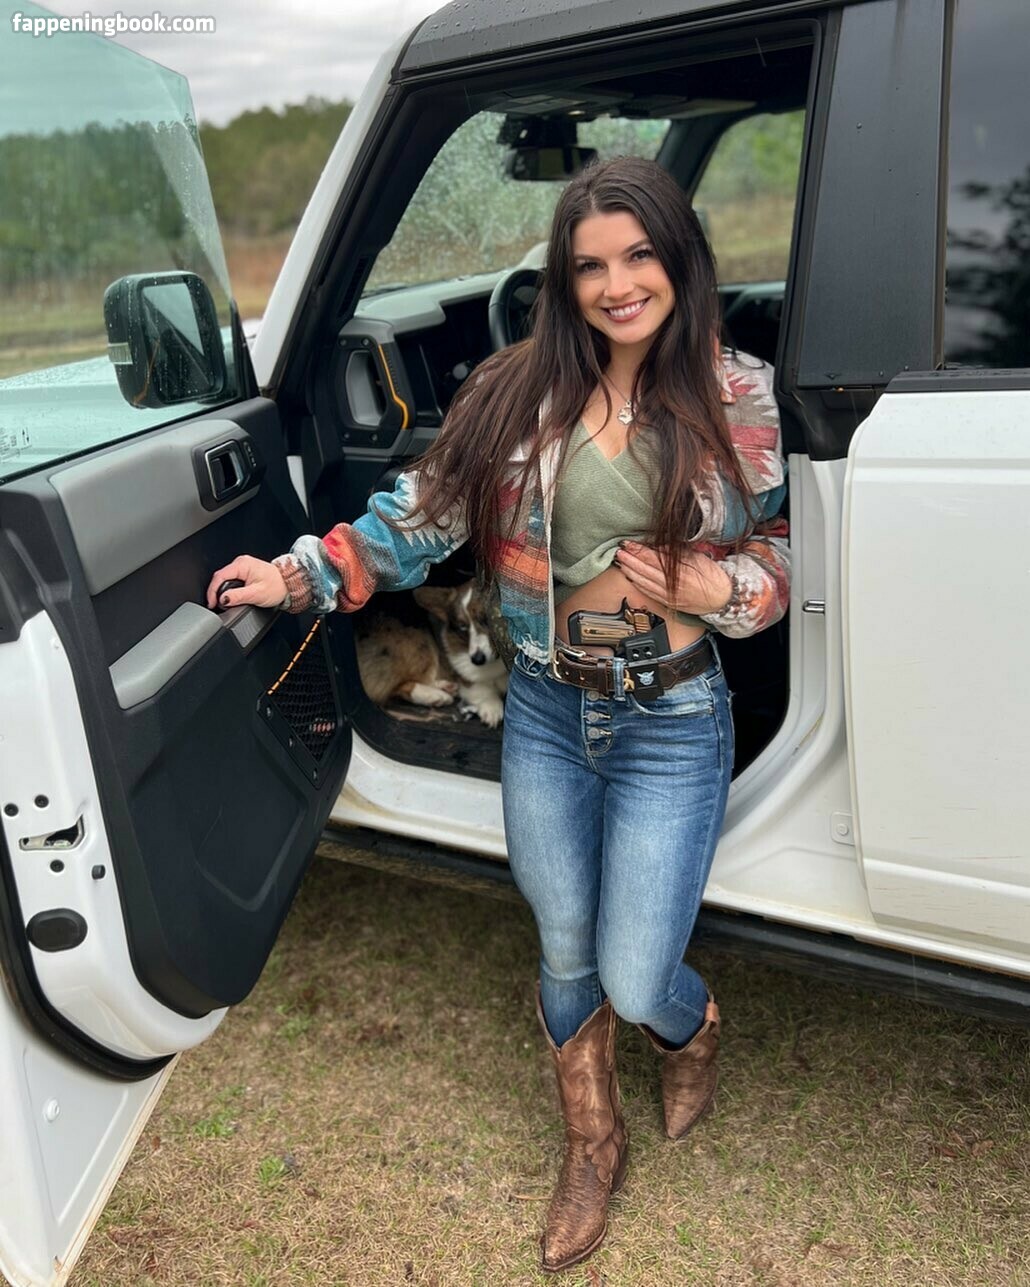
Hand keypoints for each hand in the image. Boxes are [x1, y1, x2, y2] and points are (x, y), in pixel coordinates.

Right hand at [205, 555, 287, 609]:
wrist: (289, 584)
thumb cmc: (277, 586)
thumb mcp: (256, 594)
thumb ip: (237, 596)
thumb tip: (223, 599)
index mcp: (242, 564)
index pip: (219, 576)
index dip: (213, 591)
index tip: (212, 602)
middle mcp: (241, 563)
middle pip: (220, 577)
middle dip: (216, 592)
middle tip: (216, 605)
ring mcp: (243, 567)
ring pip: (225, 579)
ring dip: (223, 591)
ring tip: (223, 602)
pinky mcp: (245, 572)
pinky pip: (231, 580)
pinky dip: (229, 589)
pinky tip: (230, 596)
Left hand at [615, 541, 732, 614]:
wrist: (723, 599)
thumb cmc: (713, 576)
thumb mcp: (698, 557)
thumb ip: (677, 552)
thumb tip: (658, 546)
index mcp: (680, 571)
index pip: (653, 558)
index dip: (638, 550)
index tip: (628, 543)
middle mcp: (672, 584)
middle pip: (645, 570)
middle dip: (630, 560)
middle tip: (619, 552)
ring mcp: (669, 595)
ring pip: (644, 583)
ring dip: (630, 572)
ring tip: (621, 563)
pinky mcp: (669, 602)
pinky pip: (649, 593)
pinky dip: (638, 585)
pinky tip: (631, 578)